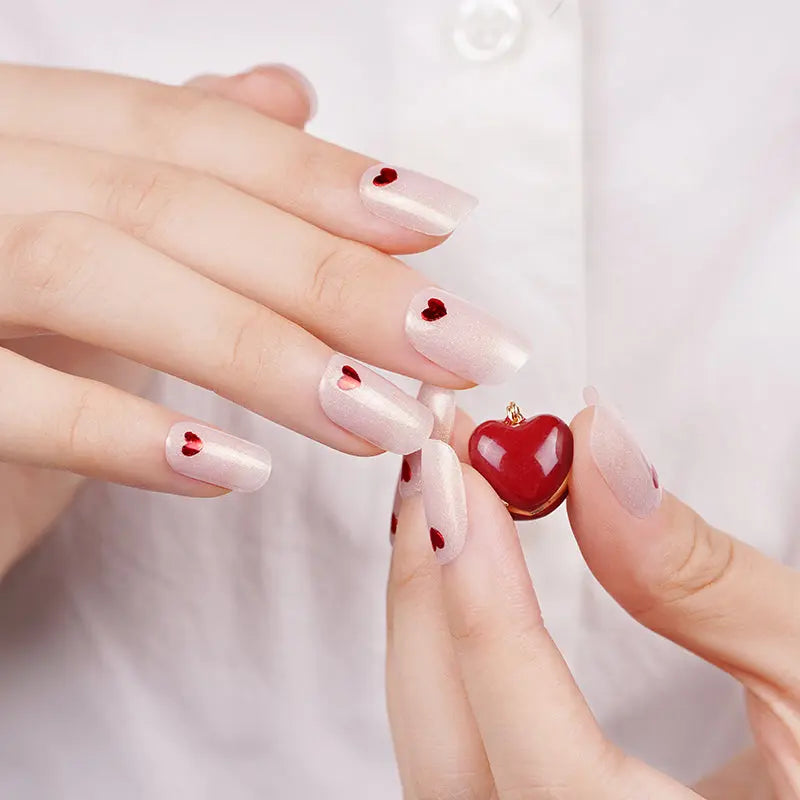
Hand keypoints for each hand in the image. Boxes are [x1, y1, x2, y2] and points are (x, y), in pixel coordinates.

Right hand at [0, 63, 528, 572]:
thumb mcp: (88, 235)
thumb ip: (174, 168)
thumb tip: (280, 99)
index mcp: (33, 131)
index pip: (199, 138)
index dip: (325, 176)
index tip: (440, 222)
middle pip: (179, 203)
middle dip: (334, 277)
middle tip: (458, 345)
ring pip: (103, 272)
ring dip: (260, 351)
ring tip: (379, 418)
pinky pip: (5, 398)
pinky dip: (122, 434)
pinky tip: (234, 471)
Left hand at [387, 390, 796, 798]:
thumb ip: (711, 584)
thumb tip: (599, 456)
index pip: (548, 773)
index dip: (487, 613)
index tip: (463, 477)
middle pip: (450, 760)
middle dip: (426, 596)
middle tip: (438, 467)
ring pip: (438, 753)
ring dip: (425, 615)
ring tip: (444, 500)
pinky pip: (458, 742)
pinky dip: (446, 649)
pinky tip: (462, 573)